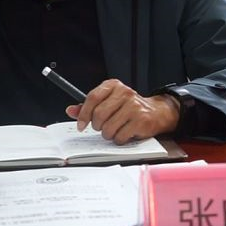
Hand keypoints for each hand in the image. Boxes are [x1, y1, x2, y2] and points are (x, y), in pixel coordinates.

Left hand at [65, 79, 179, 144]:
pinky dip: (119, 139)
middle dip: (97, 126)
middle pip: (99, 114)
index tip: (81, 125)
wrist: (156, 112)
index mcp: (113, 85)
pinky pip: (120, 136)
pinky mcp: (141, 120)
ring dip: (108, 134)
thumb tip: (70, 110)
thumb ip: (89, 106)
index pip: (92, 97)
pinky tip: (124, 133)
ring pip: (109, 128)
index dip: (84, 114)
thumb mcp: (108, 101)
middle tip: (102, 127)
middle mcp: (124, 92)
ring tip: (114, 130)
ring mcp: (134, 106)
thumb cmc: (128, 107)